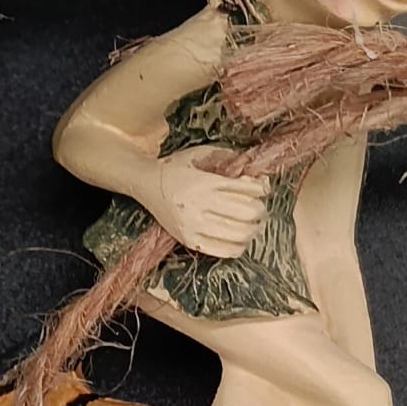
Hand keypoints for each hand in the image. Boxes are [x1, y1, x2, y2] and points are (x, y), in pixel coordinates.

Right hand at [141, 146, 271, 257]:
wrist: (146, 184)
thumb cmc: (176, 168)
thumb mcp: (200, 154)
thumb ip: (227, 158)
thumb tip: (257, 176)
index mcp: (205, 182)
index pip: (247, 189)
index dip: (261, 190)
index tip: (261, 189)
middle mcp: (200, 204)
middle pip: (248, 213)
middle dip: (260, 210)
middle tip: (258, 208)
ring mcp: (194, 225)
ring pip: (240, 234)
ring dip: (252, 229)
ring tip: (249, 224)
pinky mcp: (189, 240)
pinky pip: (225, 250)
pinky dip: (239, 246)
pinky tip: (237, 238)